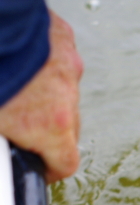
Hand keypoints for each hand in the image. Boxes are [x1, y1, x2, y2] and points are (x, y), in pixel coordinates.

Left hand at [0, 10, 83, 182]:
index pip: (66, 163)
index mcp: (51, 126)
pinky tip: (18, 54)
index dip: (50, 169)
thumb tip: (1, 145)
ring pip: (62, 90)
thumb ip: (3, 133)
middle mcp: (68, 97)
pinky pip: (56, 55)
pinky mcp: (62, 35)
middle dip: (47, 132)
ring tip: (15, 84)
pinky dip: (43, 59)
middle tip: (19, 127)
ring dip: (44, 93)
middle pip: (67, 128)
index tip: (37, 167)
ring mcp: (68, 65)